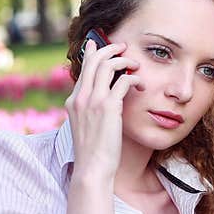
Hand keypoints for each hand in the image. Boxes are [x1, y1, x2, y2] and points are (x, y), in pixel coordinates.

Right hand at [64, 39, 142, 180]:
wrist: (92, 169)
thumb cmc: (93, 153)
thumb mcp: (86, 127)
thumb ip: (91, 110)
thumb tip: (106, 101)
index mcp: (73, 102)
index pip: (82, 69)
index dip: (91, 54)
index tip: (97, 44)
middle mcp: (80, 98)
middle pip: (93, 61)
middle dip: (109, 49)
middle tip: (123, 47)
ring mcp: (93, 101)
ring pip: (107, 66)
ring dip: (124, 61)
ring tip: (136, 65)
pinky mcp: (108, 107)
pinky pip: (123, 81)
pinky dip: (134, 78)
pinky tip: (140, 85)